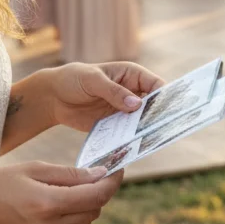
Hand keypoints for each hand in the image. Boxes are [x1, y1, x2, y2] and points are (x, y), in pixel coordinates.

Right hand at [0, 162, 122, 223]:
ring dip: (82, 208)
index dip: (111, 182)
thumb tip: (101, 175)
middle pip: (93, 211)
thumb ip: (70, 174)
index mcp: (47, 205)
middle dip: (94, 193)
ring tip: (58, 193)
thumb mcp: (32, 169)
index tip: (117, 169)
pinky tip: (47, 210)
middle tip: (84, 177)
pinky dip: (68, 221)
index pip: (95, 196)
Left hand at [42, 61, 164, 131]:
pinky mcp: (115, 125)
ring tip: (153, 142)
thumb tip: (137, 104)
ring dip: (147, 131)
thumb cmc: (73, 79)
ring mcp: (125, 110)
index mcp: (131, 75)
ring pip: (143, 122)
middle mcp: (132, 92)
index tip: (171, 111)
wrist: (54, 97)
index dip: (166, 97)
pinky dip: (132, 140)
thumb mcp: (92, 80)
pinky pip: (128, 133)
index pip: (156, 85)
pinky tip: (135, 148)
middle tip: (165, 130)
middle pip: (154, 106)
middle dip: (160, 117)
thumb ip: (113, 91)